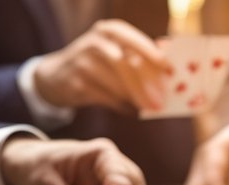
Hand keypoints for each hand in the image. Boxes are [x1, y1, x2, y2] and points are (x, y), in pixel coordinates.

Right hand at [34, 19, 170, 112]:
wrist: (56, 75)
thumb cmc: (97, 64)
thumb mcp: (116, 52)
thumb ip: (140, 58)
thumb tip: (170, 72)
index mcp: (111, 30)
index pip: (137, 42)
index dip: (156, 57)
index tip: (172, 73)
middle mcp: (96, 42)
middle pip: (126, 64)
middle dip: (145, 86)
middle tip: (160, 104)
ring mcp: (83, 61)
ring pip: (116, 83)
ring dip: (134, 99)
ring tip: (148, 109)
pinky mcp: (76, 82)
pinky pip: (105, 97)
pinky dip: (120, 106)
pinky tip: (130, 111)